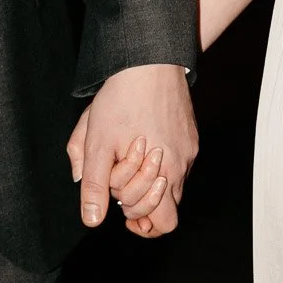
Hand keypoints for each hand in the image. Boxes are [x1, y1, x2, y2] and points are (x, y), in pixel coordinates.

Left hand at [66, 63, 197, 239]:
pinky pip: (177, 161)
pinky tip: (141, 140)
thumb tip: (92, 218)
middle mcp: (182, 164)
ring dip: (149, 181)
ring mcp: (189, 148)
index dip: (139, 221)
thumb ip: (94, 184)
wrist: (149, 59)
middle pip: (170, 208)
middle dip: (142, 202)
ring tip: (128, 157)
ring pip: (172, 184)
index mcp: (163, 172)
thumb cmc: (122, 98)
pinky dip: (159, 161)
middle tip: (120, 183)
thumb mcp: (97, 143)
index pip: (163, 223)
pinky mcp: (190, 134)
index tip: (122, 212)